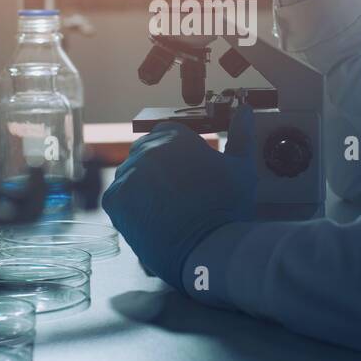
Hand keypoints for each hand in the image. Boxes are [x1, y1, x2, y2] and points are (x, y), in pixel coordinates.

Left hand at [102, 106, 257, 290]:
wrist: (209, 249)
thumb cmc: (228, 207)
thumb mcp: (242, 167)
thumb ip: (241, 134)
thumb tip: (245, 111)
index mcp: (174, 136)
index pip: (166, 134)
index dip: (175, 152)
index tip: (184, 170)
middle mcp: (146, 150)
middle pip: (145, 153)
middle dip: (158, 168)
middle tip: (177, 193)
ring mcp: (128, 175)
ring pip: (130, 175)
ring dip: (143, 186)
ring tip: (166, 208)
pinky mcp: (115, 200)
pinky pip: (117, 196)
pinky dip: (129, 206)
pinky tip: (150, 216)